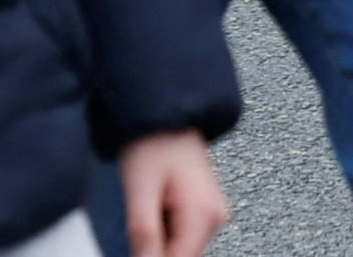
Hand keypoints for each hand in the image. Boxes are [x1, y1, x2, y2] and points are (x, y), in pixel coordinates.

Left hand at [123, 129, 230, 256]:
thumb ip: (144, 233)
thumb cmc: (154, 140)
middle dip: (155, 248)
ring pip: (180, 246)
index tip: (136, 245)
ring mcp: (212, 212)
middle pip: (181, 255)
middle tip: (140, 217)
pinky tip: (155, 204)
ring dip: (159, 238)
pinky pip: (182, 231)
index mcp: (205, 215)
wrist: (166, 110)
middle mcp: (216, 217)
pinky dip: (164, 227)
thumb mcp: (141, 188)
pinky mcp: (204, 207)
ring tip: (147, 204)